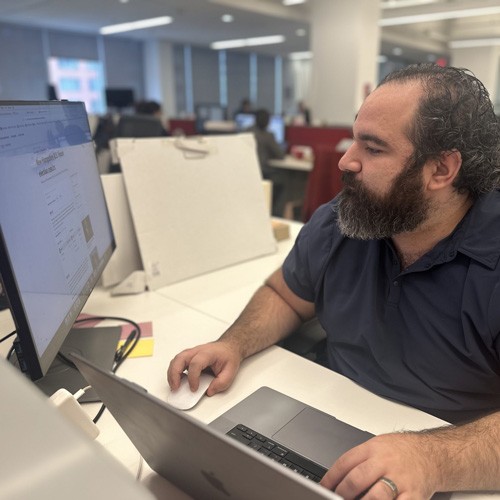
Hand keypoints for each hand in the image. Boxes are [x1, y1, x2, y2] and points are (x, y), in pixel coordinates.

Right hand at [167, 341, 240, 395]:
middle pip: (180, 359)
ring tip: (174, 386)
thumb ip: (222, 382)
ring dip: (172, 373)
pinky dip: (174, 372)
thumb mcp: (231, 371)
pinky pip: (177, 363)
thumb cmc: (228, 356)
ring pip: (176, 360)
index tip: (194, 389)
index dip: (193, 378)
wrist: (228, 347)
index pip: (196, 363)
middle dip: (175, 374)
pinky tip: (177, 381)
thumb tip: (210, 391)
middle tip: (176, 387)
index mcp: (208, 353)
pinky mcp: (188, 357)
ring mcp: (191, 353)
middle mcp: (197, 351)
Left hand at [320, 433, 438, 499]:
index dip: (330, 477)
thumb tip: (338, 478)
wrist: (433, 454)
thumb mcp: (378, 445)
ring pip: (377, 496)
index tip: (322, 488)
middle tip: (334, 498)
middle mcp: (386, 463)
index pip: (345, 462)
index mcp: (373, 449)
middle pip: (358, 478)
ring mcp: (400, 480)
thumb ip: (360, 460)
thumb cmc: (402, 451)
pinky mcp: (414, 496)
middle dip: (343, 492)